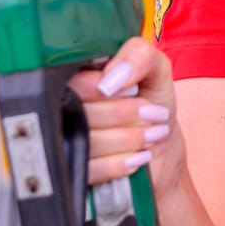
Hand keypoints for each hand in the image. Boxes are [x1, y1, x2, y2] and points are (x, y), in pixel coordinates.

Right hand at [68, 36, 185, 196]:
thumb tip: (110, 78)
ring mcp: (66, 140)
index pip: (77, 82)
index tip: (135, 90)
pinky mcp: (74, 170)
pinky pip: (90, 169)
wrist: (159, 147)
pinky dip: (121, 162)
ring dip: (130, 138)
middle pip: (82, 112)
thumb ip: (139, 56)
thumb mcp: (155, 70)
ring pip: (87, 141)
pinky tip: (138, 155)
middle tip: (152, 114)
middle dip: (126, 114)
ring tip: (152, 133)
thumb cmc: (152, 103)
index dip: (109, 89)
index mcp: (79, 76)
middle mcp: (65, 107)